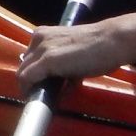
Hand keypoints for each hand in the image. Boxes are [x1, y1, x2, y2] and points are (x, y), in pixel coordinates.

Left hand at [17, 14, 135, 90]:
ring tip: (42, 100)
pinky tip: (39, 100)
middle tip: (40, 98)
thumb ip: (62, 68)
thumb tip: (59, 87)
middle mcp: (39, 38)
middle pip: (24, 67)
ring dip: (31, 89)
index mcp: (43, 35)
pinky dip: (30, 91)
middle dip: (30, 84)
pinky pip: (28, 78)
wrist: (111, 40)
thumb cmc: (97, 49)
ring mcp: (42, 48)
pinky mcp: (48, 60)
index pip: (29, 59)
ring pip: (23, 73)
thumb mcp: (72, 56)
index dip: (32, 77)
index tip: (39, 89)